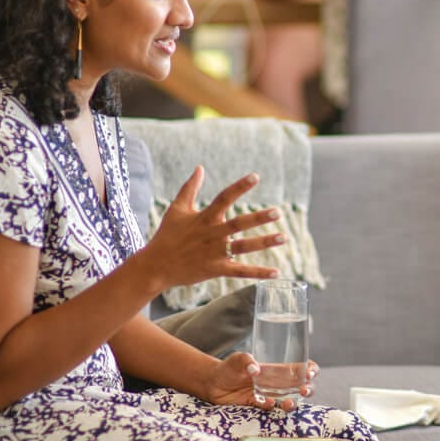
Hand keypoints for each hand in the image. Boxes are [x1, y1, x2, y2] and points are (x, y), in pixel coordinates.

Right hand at [144, 167, 286, 289]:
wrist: (156, 265)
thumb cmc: (167, 235)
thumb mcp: (176, 209)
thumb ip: (190, 188)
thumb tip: (200, 168)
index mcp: (204, 217)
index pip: (224, 198)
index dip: (240, 187)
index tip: (256, 176)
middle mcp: (212, 234)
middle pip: (239, 224)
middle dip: (258, 218)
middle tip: (278, 212)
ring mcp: (215, 253)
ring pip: (244, 247)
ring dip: (264, 243)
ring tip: (283, 237)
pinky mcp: (216, 269)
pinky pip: (241, 271)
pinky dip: (258, 272)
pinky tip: (276, 272)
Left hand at [203, 353, 317, 410]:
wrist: (213, 384)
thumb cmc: (229, 367)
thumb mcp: (238, 358)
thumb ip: (246, 361)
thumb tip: (255, 369)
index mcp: (279, 369)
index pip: (302, 368)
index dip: (311, 370)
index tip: (310, 373)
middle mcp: (278, 383)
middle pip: (302, 387)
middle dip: (309, 389)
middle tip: (305, 390)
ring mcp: (270, 395)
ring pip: (289, 401)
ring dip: (293, 403)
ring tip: (288, 403)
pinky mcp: (259, 405)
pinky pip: (270, 408)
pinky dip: (270, 406)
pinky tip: (266, 403)